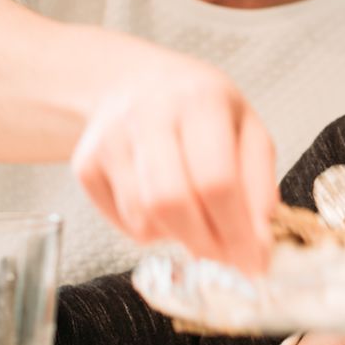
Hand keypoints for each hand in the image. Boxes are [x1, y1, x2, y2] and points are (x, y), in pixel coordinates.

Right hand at [72, 56, 278, 271]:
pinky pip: (125, 221)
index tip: (254, 262)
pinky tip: (166, 205)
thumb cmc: (203, 111)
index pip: (217, 180)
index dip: (237, 230)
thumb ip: (259, 182)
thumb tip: (260, 242)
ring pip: (145, 217)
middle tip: (229, 261)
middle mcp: (147, 115)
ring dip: (181, 236)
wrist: (135, 82)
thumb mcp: (247, 128)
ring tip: (201, 221)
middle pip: (172, 202)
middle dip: (206, 243)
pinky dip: (154, 229)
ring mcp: (109, 139)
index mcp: (199, 100)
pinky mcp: (85, 164)